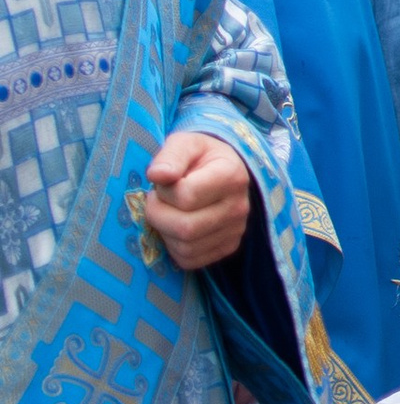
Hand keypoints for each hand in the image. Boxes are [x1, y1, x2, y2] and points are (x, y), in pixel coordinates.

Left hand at [144, 130, 250, 269]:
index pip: (186, 196)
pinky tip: (177, 227)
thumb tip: (156, 176)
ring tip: (168, 212)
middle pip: (185, 227)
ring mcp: (236, 230)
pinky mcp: (228, 247)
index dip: (164, 190)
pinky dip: (174, 248)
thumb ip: (170, 156)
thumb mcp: (185, 143)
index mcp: (231, 175)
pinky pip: (190, 260)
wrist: (223, 169)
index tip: (166, 180)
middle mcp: (239, 207)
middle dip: (158, 215)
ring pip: (186, 247)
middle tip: (157, 200)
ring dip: (165, 232)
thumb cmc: (201, 156)